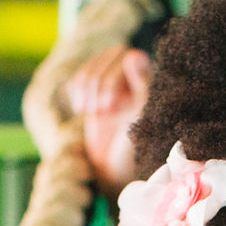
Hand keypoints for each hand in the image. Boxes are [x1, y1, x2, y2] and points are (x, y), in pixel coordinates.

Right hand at [66, 46, 152, 194]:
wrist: (114, 171)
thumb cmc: (134, 149)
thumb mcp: (140, 119)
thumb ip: (142, 86)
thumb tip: (134, 55)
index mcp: (149, 81)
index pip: (129, 56)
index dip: (115, 78)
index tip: (112, 107)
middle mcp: (132, 78)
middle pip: (108, 55)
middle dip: (99, 83)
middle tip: (102, 112)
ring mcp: (111, 83)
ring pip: (92, 65)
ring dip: (87, 89)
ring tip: (93, 113)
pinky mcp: (93, 92)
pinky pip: (78, 76)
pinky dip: (76, 93)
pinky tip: (83, 110)